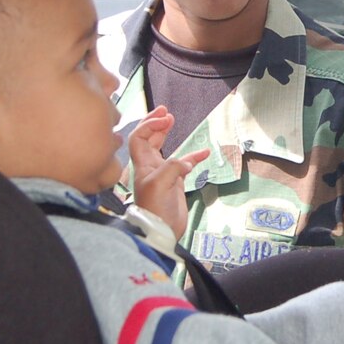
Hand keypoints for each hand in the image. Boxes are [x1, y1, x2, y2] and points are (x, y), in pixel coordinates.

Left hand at [127, 107, 207, 234]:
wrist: (161, 231)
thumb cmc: (154, 208)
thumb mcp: (160, 184)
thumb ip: (173, 167)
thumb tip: (187, 161)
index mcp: (142, 164)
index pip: (138, 137)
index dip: (149, 124)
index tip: (165, 118)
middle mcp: (150, 166)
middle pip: (148, 138)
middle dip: (155, 123)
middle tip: (166, 112)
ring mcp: (162, 174)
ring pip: (164, 148)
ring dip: (167, 134)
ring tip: (173, 120)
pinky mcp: (175, 182)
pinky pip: (184, 164)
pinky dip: (193, 156)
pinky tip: (204, 153)